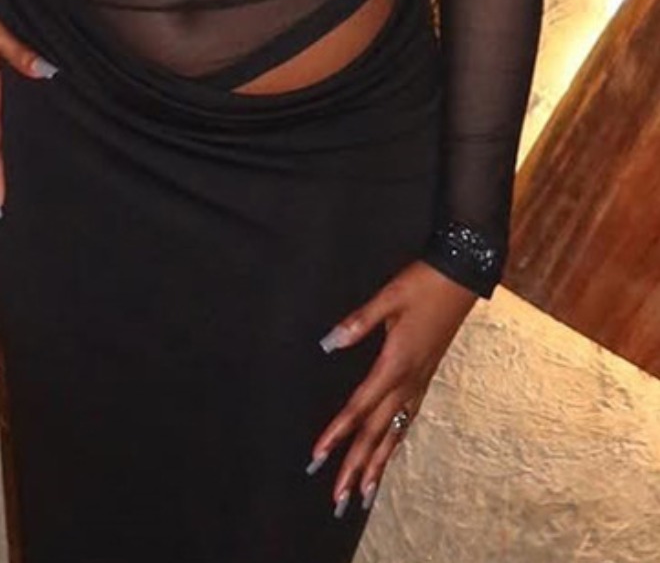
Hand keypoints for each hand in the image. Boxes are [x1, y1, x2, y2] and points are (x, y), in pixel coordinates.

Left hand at [307, 260, 477, 517]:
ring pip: (395, 433)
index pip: (359, 407)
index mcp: (395, 364)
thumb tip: (328, 343)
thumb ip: (358, 323)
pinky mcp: (426, 377)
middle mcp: (408, 381)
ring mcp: (419, 382)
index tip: (318, 456)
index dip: (337, 433)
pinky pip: (408, 420)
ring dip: (376, 464)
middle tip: (337, 499)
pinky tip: (389, 455)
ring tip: (362, 495)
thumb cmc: (422, 285)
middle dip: (355, 466)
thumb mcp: (388, 297)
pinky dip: (395, 443)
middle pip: (376, 432)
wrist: (461, 279)